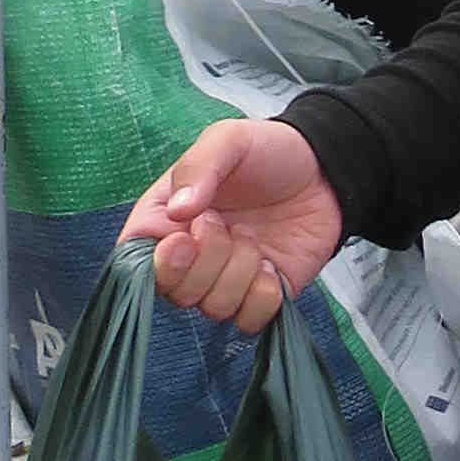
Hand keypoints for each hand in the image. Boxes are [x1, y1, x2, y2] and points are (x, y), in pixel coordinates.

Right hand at [120, 117, 344, 333]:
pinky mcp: (261, 295)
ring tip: (253, 236)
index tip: (184, 239)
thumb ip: (198, 167)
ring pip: (213, 308)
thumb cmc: (267, 151)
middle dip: (207, 261)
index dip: (159, 262)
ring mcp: (225, 279)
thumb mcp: (228, 140)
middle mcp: (191, 256)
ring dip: (239, 273)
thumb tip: (177, 211)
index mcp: (165, 219)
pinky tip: (272, 264)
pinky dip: (263, 296)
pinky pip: (250, 320)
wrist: (324, 168)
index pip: (136, 262)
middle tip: (227, 224)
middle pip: (176, 293)